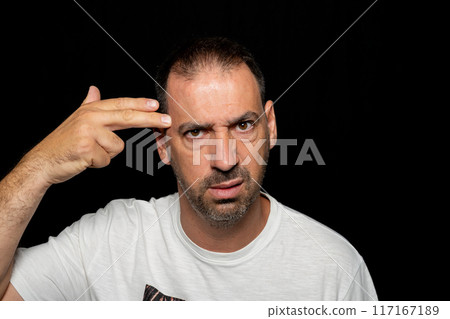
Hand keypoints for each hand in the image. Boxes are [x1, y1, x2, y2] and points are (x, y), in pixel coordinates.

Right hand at [22, 86, 170, 184]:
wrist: (43, 161)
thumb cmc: (63, 143)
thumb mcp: (76, 120)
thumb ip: (88, 104)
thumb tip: (94, 89)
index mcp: (90, 110)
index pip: (120, 104)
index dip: (139, 104)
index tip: (156, 104)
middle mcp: (89, 117)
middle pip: (126, 117)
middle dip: (150, 119)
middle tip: (167, 121)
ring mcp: (87, 132)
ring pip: (117, 146)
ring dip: (106, 154)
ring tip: (89, 153)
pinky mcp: (85, 148)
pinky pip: (107, 160)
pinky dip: (98, 164)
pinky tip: (85, 160)